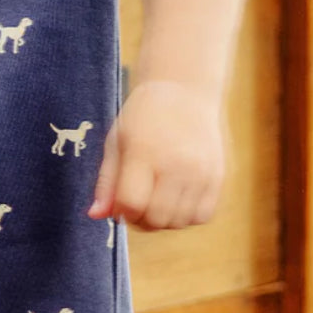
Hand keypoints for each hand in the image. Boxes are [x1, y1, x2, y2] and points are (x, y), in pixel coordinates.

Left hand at [87, 78, 226, 230]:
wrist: (186, 90)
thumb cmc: (144, 115)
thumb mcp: (117, 139)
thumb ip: (106, 179)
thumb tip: (95, 215)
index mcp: (144, 151)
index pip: (131, 204)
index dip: (121, 211)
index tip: (121, 201)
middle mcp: (176, 164)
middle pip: (156, 219)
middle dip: (141, 219)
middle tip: (138, 202)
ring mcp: (200, 171)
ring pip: (179, 222)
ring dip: (164, 220)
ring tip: (157, 198)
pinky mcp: (218, 176)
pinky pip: (202, 215)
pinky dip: (187, 216)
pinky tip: (177, 198)